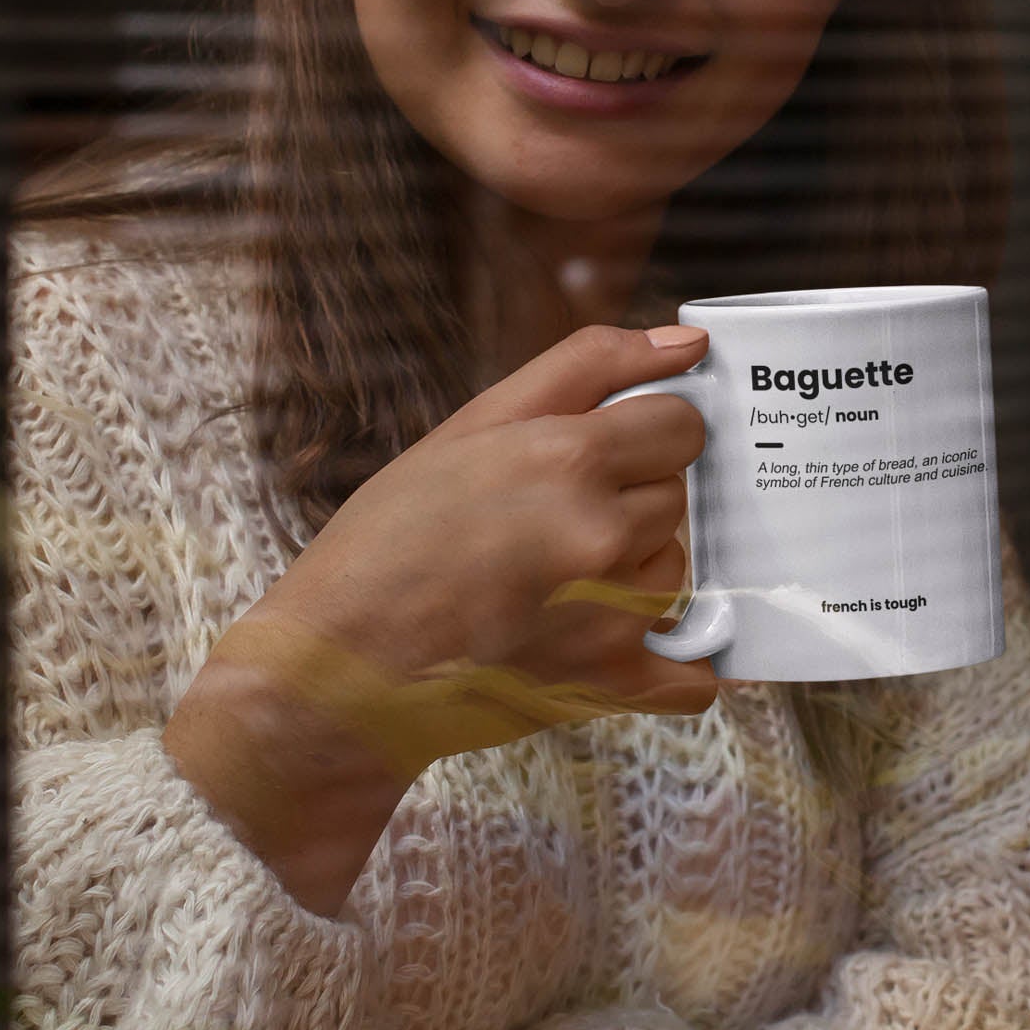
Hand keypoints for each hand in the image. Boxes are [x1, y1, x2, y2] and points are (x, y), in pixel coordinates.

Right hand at [164, 324, 713, 912]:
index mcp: (566, 458)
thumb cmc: (391, 538)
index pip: (681, 425)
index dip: (647, 431)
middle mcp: (598, 534)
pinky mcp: (608, 686)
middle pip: (677, 497)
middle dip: (631, 498)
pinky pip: (692, 672)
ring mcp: (609, 616)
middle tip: (557, 517)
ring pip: (677, 570)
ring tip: (560, 577)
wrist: (337, 669)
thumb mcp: (472, 424)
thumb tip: (687, 344)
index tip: (609, 448)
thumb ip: (588, 366)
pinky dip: (674, 660)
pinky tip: (621, 639)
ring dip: (636, 569)